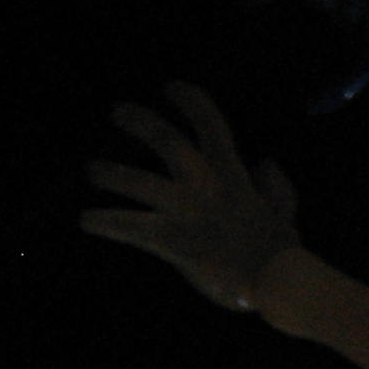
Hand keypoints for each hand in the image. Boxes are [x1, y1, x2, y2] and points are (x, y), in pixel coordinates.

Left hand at [77, 80, 302, 310]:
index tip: (172, 88)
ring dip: (111, 173)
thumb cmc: (279, 250)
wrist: (273, 281)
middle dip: (141, 121)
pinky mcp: (170, 240)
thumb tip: (265, 162)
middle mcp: (204, 185)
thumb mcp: (283, 210)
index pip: (210, 126)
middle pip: (166, 141)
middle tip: (118, 111)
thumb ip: (274, 185)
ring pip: (138, 181)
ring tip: (92, 170)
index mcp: (232, 175)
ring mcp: (185, 211)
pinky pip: (129, 226)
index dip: (191, 102)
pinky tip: (85, 219)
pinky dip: (105, 221)